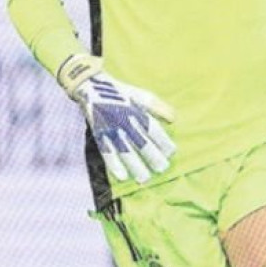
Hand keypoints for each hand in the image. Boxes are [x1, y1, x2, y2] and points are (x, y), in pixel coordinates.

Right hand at [58, 54, 176, 183]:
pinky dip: (114, 165)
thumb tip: (173, 119)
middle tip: (162, 168)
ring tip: (145, 179)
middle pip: (142, 144)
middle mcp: (125, 122)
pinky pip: (107, 153)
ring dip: (136, 167)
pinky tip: (122, 177)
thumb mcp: (142, 95)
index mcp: (137, 111)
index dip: (163, 143)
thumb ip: (157, 107)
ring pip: (126, 152)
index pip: (153, 130)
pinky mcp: (100, 135)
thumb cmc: (122, 93)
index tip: (171, 152)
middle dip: (153, 158)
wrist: (92, 87)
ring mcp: (112, 130)